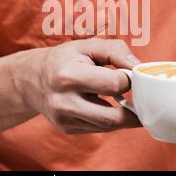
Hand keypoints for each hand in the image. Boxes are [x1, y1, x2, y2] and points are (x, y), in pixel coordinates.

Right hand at [14, 38, 141, 133]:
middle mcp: (64, 102)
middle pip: (113, 117)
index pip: (114, 84)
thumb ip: (115, 51)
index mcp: (68, 76)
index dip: (129, 79)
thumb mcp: (87, 46)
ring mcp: (64, 119)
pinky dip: (109, 120)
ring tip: (126, 101)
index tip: (130, 75)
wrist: (32, 79)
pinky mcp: (67, 128)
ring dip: (123, 116)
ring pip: (107, 126)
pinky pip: (98, 129)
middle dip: (134, 111)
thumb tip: (138, 67)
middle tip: (144, 101)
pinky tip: (106, 106)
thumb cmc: (64, 59)